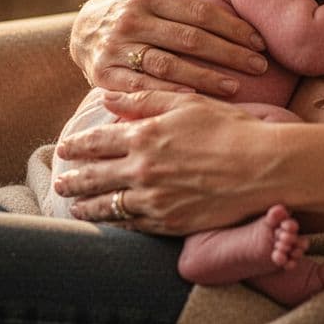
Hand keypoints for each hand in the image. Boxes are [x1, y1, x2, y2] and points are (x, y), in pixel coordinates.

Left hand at [52, 90, 275, 234]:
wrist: (263, 167)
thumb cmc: (230, 128)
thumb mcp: (187, 103)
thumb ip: (144, 99)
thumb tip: (107, 98)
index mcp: (144, 135)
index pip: (96, 142)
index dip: (75, 146)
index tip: (63, 148)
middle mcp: (142, 169)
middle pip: (93, 177)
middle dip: (72, 179)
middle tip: (59, 182)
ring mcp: (154, 199)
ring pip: (107, 206)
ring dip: (86, 206)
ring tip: (74, 206)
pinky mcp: (169, 223)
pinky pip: (132, 225)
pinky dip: (115, 223)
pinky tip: (110, 221)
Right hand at [70, 0, 268, 96]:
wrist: (82, 31)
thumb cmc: (133, 4)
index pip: (199, 12)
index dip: (232, 27)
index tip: (259, 41)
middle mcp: (131, 20)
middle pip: (188, 39)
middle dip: (228, 54)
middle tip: (259, 66)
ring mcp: (116, 48)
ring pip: (167, 65)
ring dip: (204, 78)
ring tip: (236, 86)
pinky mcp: (105, 74)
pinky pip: (141, 87)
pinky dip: (168, 93)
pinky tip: (194, 99)